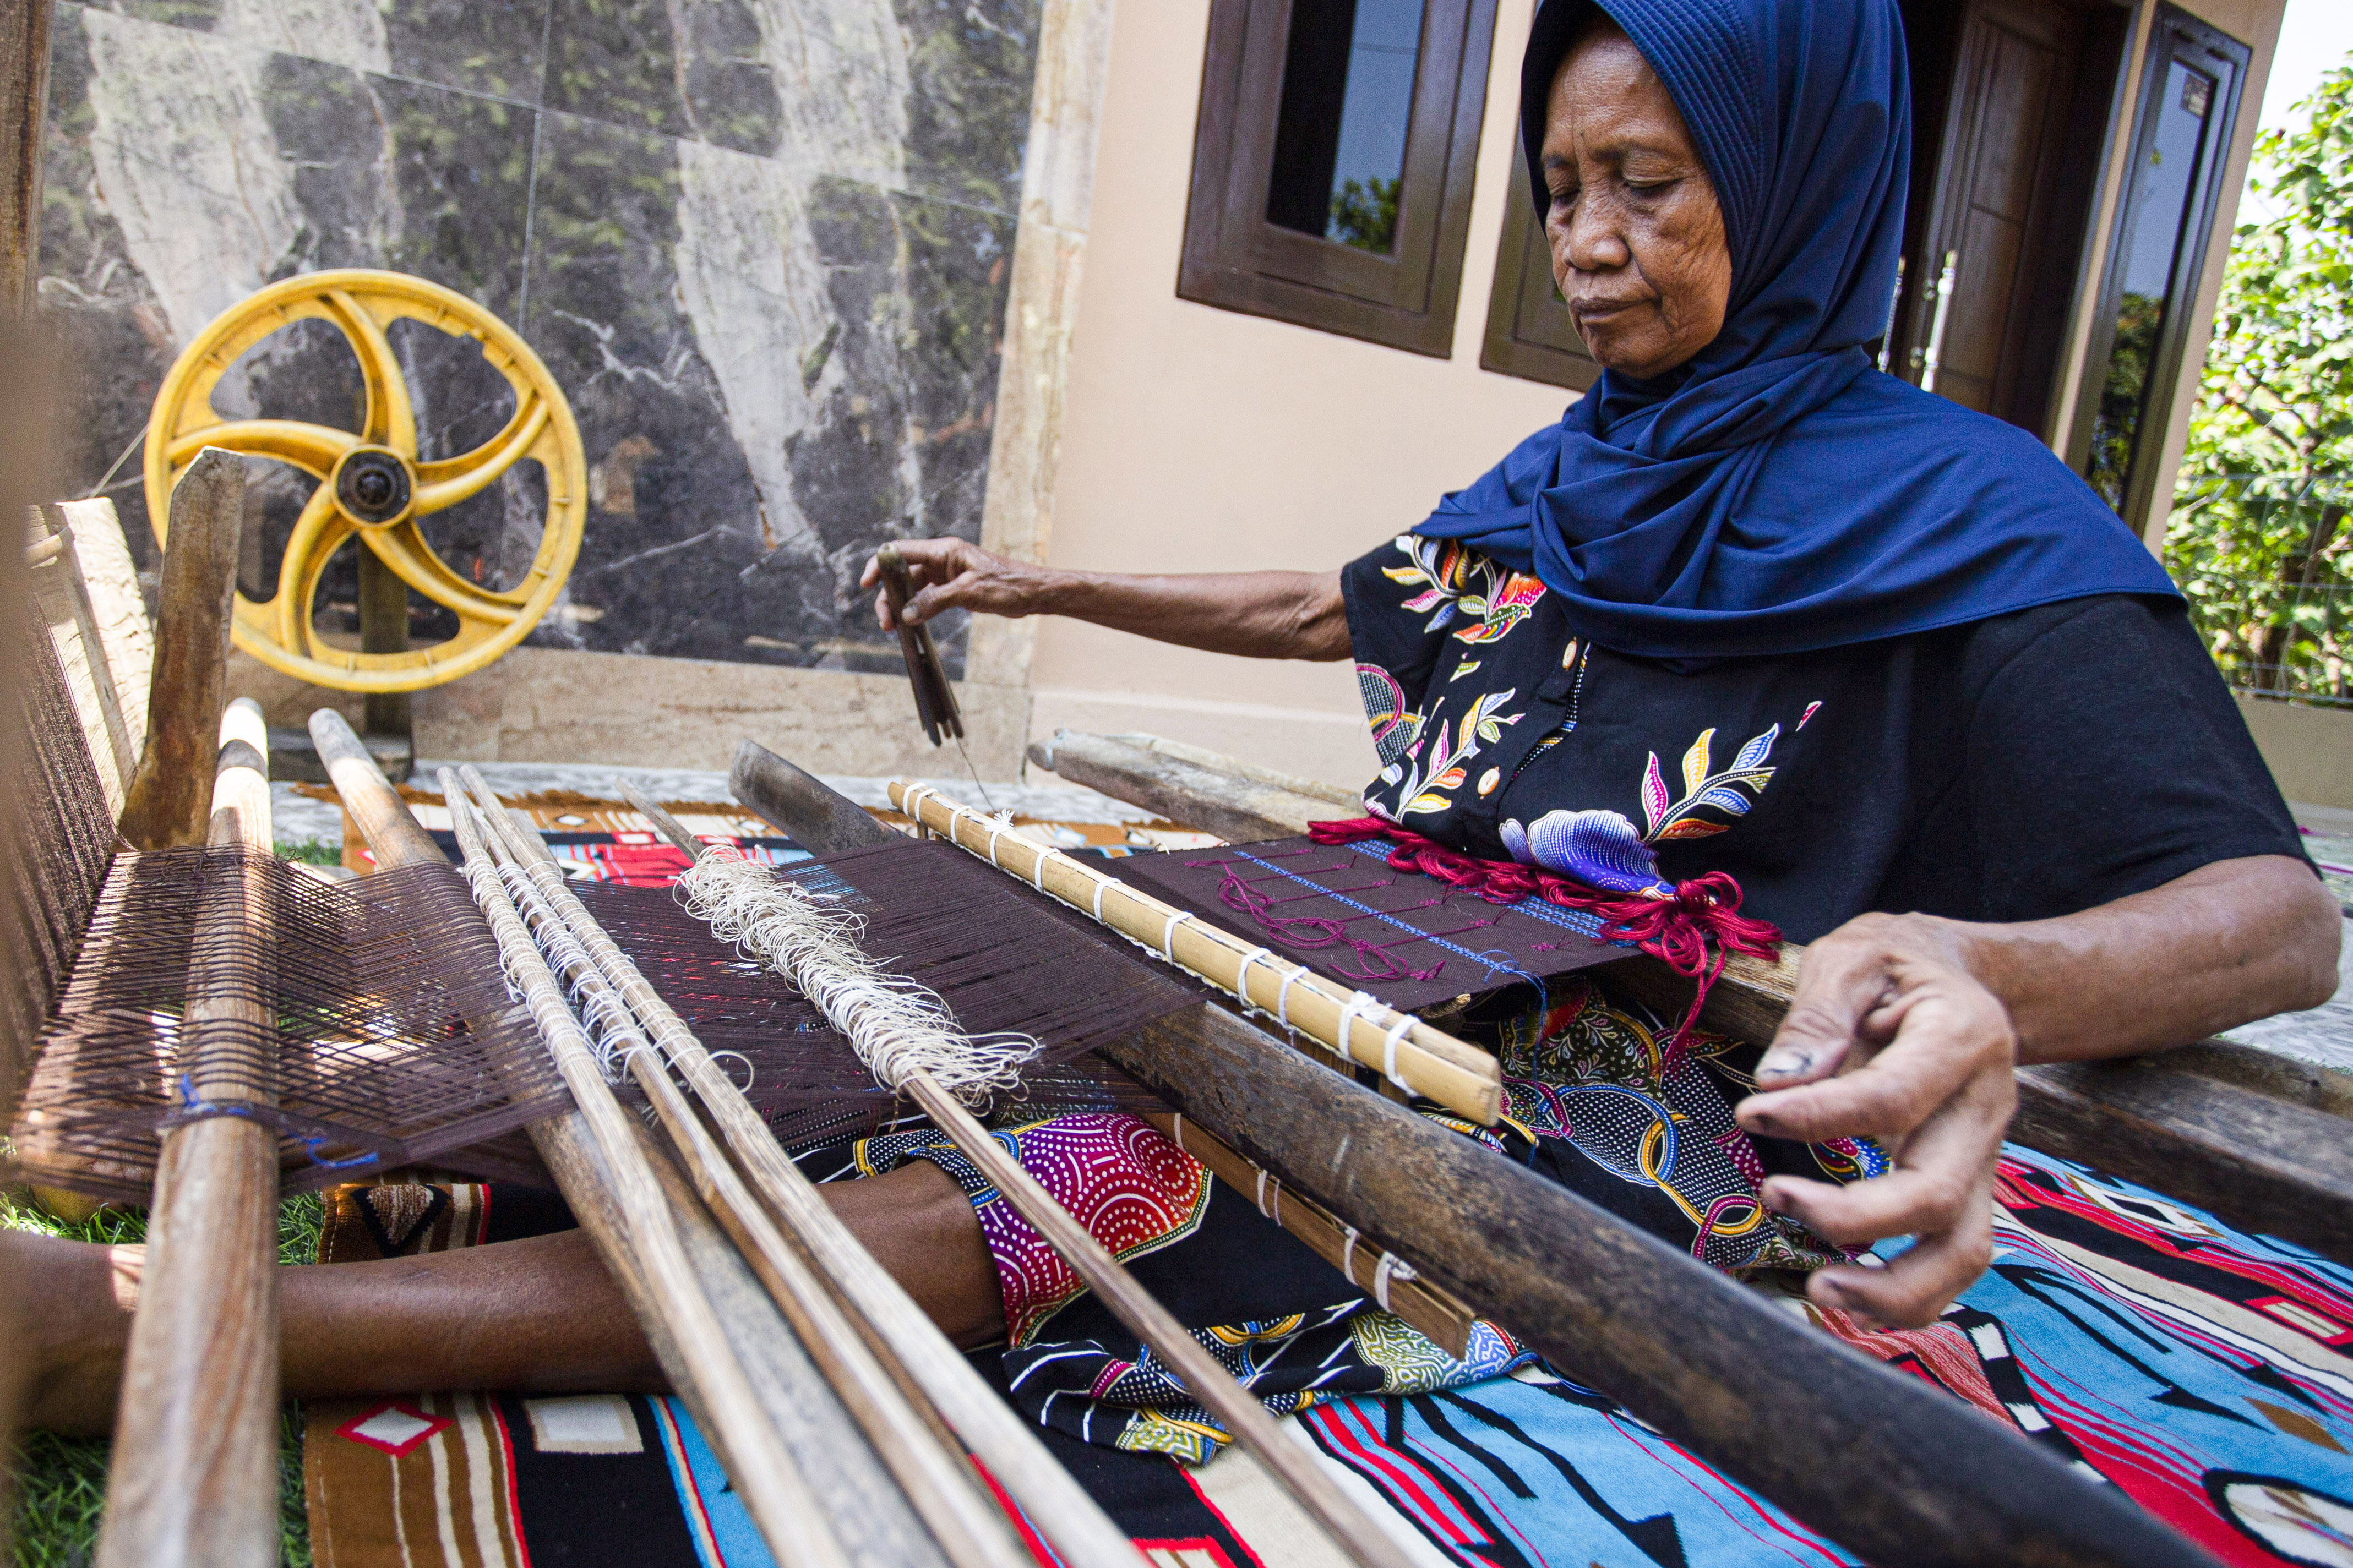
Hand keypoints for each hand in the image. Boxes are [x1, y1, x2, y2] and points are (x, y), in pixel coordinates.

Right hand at [860, 538, 1051, 630]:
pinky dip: (916, 608)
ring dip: (901, 605)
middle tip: (886, 622)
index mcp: (945, 550)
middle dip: (889, 595)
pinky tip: (910, 623)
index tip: (866, 584)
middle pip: (902, 573)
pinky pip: (926, 595)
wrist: (1032, 593)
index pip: (901, 551)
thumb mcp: (970, 593)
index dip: (879, 565)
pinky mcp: (952, 587)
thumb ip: (936, 601)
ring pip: (912, 587)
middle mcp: (942, 558)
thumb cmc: (1007, 586)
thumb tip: (906, 614)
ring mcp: (946, 573)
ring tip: (894, 627)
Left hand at [1732, 912, 2015, 1328]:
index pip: (1891, 1098)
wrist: (1961, 978)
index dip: (1817, 1116)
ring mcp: (1983, 1158)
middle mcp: (1985, 1110)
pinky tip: (1847, 1295)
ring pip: (1963, 1252)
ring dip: (1893, 1288)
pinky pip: (1954, 1261)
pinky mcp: (1967, 1188)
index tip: (1750, 1114)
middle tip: (1773, 1196)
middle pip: (1935, 1195)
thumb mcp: (1853, 957)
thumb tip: (1778, 1082)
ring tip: (1818, 1287)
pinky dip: (1908, 1294)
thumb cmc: (1895, 967)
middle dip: (1852, 1217)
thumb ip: (1817, 1015)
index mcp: (1963, 1039)